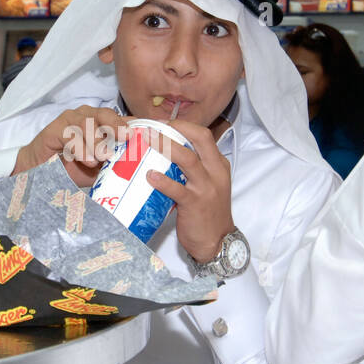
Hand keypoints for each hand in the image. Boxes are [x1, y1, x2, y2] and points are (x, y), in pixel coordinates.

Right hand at [13, 105, 129, 187]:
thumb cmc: (72, 168)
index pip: (123, 119)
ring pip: (87, 122)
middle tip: (126, 137)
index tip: (154, 131)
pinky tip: (86, 160)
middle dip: (117, 125)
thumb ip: (116, 164)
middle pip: (106, 114)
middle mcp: (86, 116)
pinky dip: (80, 148)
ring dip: (97, 141)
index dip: (138, 125)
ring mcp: (69, 120)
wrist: (38, 172)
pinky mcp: (53, 129)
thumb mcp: (100, 169)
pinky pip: (70, 134)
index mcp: (101, 124)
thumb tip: (139, 167)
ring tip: (102, 158)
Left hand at [143, 120, 233, 263]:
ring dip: (165, 147)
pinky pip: (177, 189)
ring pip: (188, 159)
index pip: (203, 135)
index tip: (161, 122)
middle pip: (200, 139)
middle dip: (175, 128)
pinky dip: (163, 181)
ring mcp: (206, 188)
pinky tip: (150, 176)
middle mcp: (215, 172)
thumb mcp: (208, 184)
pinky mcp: (195, 204)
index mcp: (218, 164)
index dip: (182, 125)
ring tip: (145, 140)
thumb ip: (193, 169)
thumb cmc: (207, 213)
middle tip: (151, 126)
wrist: (217, 242)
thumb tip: (165, 153)